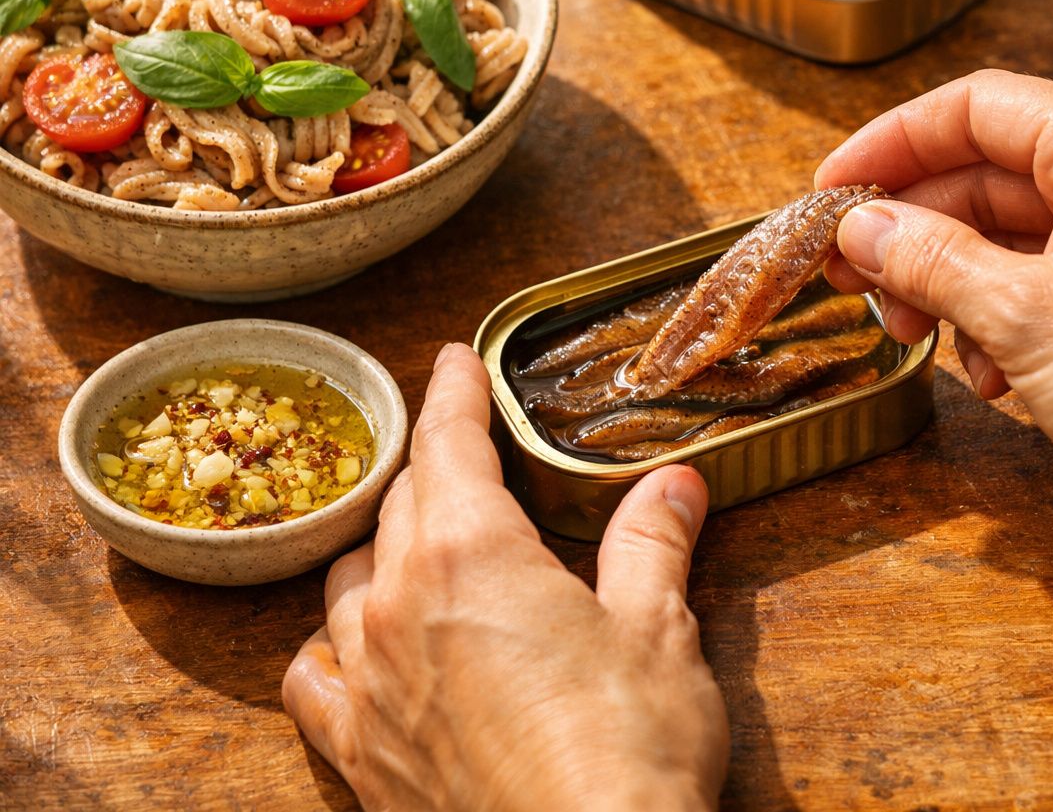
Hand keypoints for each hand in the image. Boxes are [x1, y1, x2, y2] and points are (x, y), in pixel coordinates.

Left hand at [282, 344, 728, 811]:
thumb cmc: (626, 751)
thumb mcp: (658, 629)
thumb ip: (651, 544)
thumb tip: (675, 486)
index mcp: (473, 553)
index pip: (448, 443)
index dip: (453, 393)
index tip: (452, 362)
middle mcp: (401, 603)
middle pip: (402, 505)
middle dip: (433, 468)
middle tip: (461, 449)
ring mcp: (369, 680)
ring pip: (350, 579)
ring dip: (384, 548)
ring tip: (418, 544)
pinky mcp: (358, 752)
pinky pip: (315, 675)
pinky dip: (332, 645)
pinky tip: (354, 647)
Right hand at [815, 70, 1052, 578]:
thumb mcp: (1018, 313)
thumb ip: (928, 257)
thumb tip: (861, 226)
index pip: (977, 108)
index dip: (893, 142)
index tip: (833, 187)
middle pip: (988, 174)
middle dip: (915, 227)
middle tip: (849, 272)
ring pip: (1011, 235)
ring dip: (951, 281)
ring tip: (911, 330)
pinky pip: (1044, 285)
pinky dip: (1000, 320)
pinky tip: (989, 376)